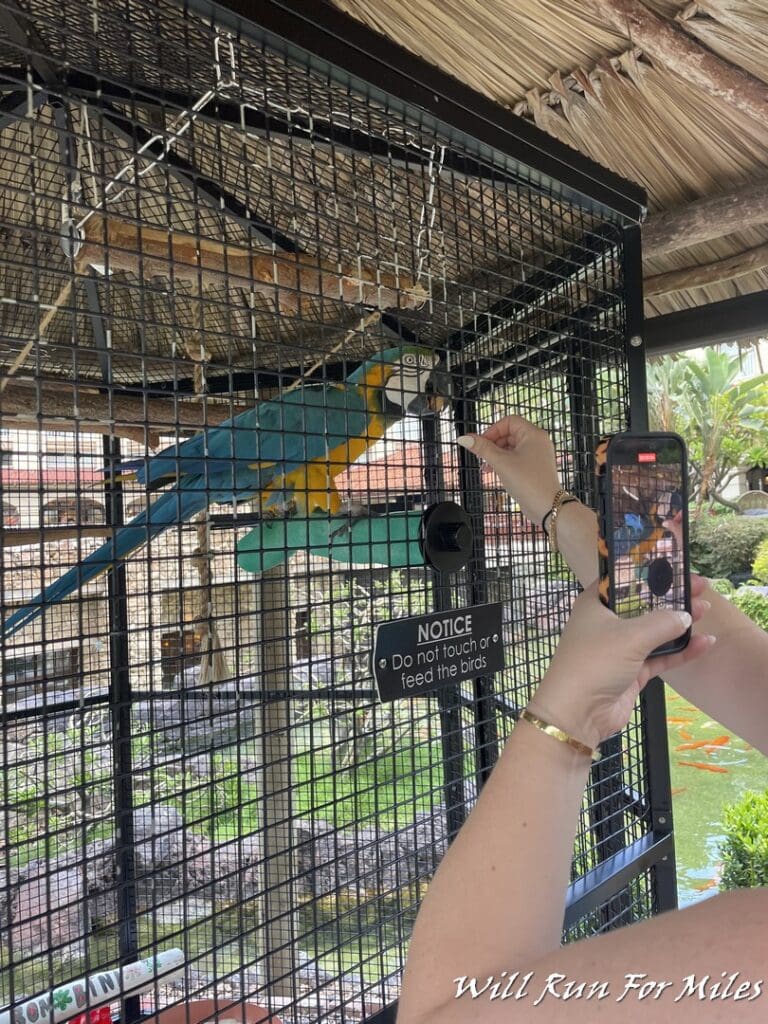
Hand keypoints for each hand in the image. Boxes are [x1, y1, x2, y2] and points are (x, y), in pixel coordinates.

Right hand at [457, 415, 559, 523]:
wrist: (547, 507)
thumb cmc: (529, 483)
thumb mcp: (501, 463)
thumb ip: (482, 448)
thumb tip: (465, 438)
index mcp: (533, 434)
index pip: (508, 421)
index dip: (492, 430)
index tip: (481, 443)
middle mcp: (537, 441)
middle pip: (509, 434)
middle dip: (493, 445)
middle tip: (482, 457)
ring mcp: (537, 454)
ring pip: (511, 447)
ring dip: (497, 455)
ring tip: (487, 468)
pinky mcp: (534, 466)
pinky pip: (516, 458)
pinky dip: (505, 462)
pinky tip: (497, 473)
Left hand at [527, 575, 714, 749]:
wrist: (578, 713)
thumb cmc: (595, 662)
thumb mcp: (630, 636)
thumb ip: (661, 623)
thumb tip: (685, 616)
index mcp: (595, 604)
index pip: (623, 581)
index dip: (648, 573)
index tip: (673, 566)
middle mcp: (607, 623)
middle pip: (643, 605)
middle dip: (670, 597)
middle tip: (699, 587)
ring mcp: (620, 649)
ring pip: (654, 631)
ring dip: (679, 623)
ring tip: (705, 610)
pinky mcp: (632, 672)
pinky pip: (661, 657)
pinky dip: (681, 651)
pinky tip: (705, 643)